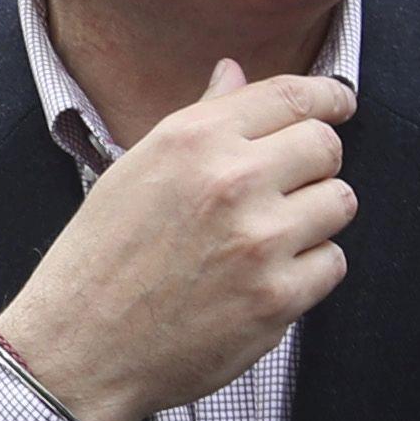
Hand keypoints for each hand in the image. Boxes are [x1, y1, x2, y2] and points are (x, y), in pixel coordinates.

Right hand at [0, 62, 355, 420]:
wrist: (79, 347)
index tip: (340, 104)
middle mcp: (231, 180)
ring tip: (270, 239)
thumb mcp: (136, 169)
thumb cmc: (102, 258)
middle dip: (317, 164)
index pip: (292, 95)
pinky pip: (331, 263)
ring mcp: (259, 240)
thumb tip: (235, 72)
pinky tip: (264, 279)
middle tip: (291, 188)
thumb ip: (199, 119)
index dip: (329, 96)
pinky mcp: (278, 297)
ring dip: (315, 218)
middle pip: (326, 146)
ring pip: (339, 202)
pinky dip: (308, 271)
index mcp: (193, 139)